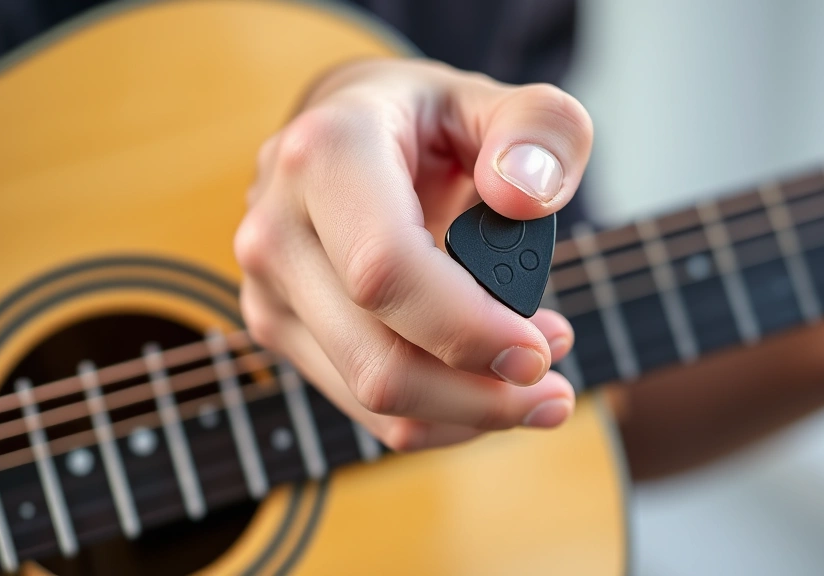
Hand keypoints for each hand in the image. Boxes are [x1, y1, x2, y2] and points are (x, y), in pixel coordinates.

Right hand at [234, 59, 592, 450]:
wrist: (339, 142)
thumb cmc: (424, 122)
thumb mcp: (496, 98)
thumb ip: (540, 129)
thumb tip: (523, 198)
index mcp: (324, 155)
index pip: (385, 270)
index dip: (467, 326)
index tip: (539, 351)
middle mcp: (278, 229)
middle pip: (379, 360)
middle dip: (482, 394)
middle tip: (553, 388)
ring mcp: (269, 289)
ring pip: (373, 399)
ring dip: (468, 412)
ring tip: (535, 385)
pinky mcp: (280, 331)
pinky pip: (365, 409)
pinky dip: (440, 416)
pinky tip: (484, 387)